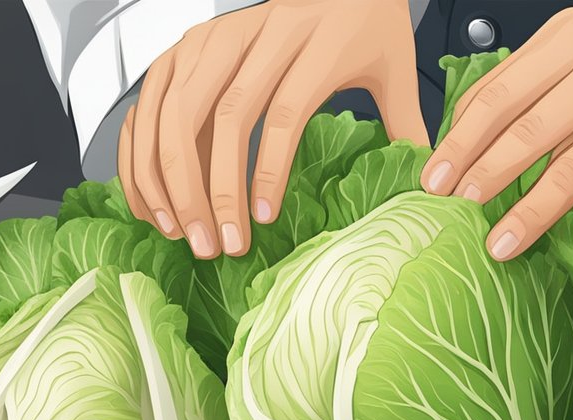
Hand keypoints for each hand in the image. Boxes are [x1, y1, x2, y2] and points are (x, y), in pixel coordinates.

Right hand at [120, 0, 427, 257]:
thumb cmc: (365, 22)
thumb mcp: (397, 69)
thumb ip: (408, 125)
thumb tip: (429, 182)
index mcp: (314, 42)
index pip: (284, 112)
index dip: (268, 170)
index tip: (262, 220)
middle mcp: (257, 35)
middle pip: (223, 117)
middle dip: (212, 188)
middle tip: (215, 244)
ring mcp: (212, 39)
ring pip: (176, 112)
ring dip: (170, 179)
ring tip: (180, 231)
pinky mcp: (184, 48)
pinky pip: (150, 105)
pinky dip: (142, 155)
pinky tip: (152, 200)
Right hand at [421, 9, 572, 259]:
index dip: (536, 210)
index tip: (503, 244)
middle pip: (534, 119)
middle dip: (486, 169)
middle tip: (452, 207)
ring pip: (509, 86)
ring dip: (465, 134)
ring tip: (435, 177)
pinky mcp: (565, 29)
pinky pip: (507, 68)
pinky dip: (475, 105)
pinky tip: (454, 141)